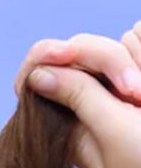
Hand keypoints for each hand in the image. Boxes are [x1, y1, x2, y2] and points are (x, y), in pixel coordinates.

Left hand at [12, 26, 140, 167]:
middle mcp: (91, 98)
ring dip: (138, 60)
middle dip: (110, 62)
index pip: (38, 76)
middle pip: (80, 50)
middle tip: (138, 93)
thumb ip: (80, 98)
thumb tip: (37, 74)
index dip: (46, 56)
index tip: (66, 52)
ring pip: (119, 42)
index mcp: (69, 122)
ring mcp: (121, 84)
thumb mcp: (114, 131)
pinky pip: (140, 37)